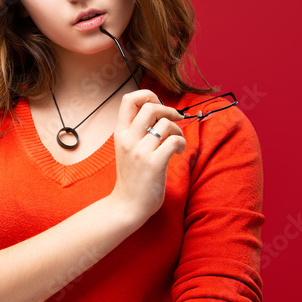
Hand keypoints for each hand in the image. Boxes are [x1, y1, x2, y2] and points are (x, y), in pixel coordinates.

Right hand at [108, 90, 186, 226]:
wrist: (127, 206)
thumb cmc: (132, 177)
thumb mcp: (126, 149)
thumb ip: (135, 131)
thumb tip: (157, 111)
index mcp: (120, 133)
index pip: (128, 99)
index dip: (146, 95)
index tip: (157, 105)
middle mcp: (128, 139)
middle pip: (150, 107)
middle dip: (168, 110)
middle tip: (174, 121)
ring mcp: (140, 152)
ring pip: (166, 124)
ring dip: (177, 131)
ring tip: (176, 142)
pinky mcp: (155, 164)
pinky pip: (174, 141)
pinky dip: (181, 143)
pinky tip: (177, 152)